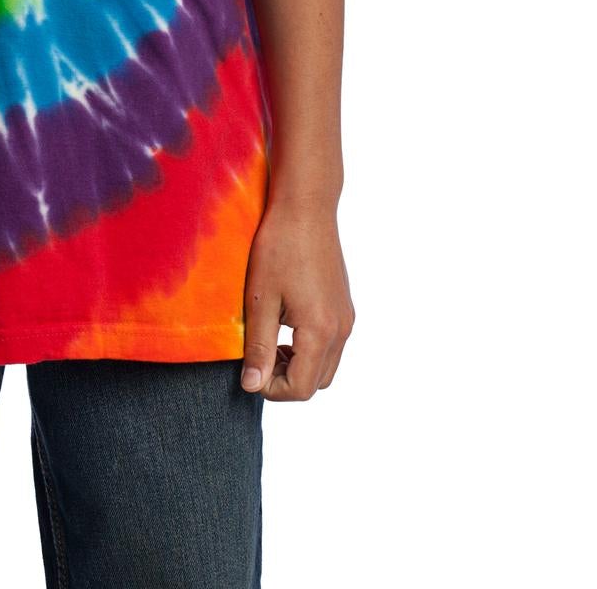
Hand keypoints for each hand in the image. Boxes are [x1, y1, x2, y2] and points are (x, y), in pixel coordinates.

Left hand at [239, 198, 354, 400]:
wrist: (306, 207)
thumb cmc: (279, 247)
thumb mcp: (260, 299)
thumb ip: (259, 347)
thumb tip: (252, 386)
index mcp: (320, 331)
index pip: (300, 388)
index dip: (271, 389)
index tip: (250, 369)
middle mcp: (341, 329)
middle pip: (316, 382)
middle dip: (286, 380)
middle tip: (259, 355)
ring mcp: (347, 317)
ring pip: (326, 365)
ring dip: (299, 365)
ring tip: (271, 340)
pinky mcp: (345, 306)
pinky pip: (332, 344)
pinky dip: (310, 348)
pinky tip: (286, 322)